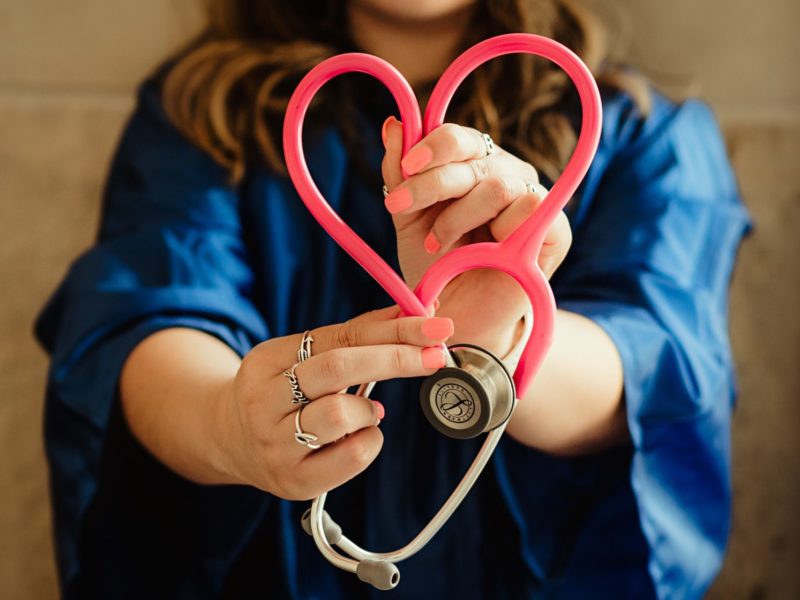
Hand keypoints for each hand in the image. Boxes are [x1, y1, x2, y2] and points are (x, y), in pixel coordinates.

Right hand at [215, 306, 453, 499]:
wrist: (230, 441)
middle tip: (436, 355)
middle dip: (395, 358)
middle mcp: (264, 401)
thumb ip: (355, 336)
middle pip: (337, 368)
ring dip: (370, 409)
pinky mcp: (294, 481)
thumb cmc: (283, 392)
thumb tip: (416, 313)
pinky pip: (350, 458)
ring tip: (368, 411)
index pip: (338, 336)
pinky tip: (361, 436)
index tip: (434, 326)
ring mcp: (275, 444)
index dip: (392, 330)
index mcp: (267, 360)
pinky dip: (370, 440)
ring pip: (340, 415)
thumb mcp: (303, 357)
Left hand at [380, 117, 571, 353]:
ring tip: (437, 244)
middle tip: (400, 207)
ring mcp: (532, 198)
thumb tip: (393, 124)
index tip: (405, 169)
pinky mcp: (555, 229)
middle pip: (474, 156)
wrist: (457, 317)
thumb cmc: (436, 266)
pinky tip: (482, 252)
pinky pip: (531, 208)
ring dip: (458, 217)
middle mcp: (505, 173)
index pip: (458, 137)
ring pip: (498, 184)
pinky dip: (498, 230)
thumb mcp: (408, 219)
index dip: (432, 146)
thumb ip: (399, 174)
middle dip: (431, 183)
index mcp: (473, 165)